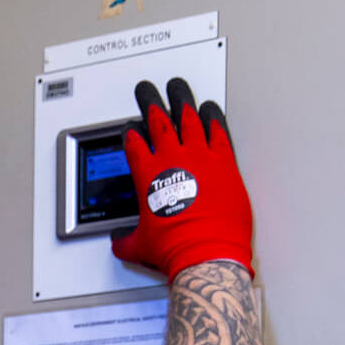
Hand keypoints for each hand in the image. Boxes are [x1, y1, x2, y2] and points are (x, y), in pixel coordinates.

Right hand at [110, 77, 253, 280]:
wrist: (206, 253)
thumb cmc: (174, 248)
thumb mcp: (138, 245)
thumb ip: (125, 238)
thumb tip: (119, 240)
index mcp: (147, 177)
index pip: (134, 145)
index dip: (131, 134)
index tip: (131, 128)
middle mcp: (173, 161)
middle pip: (160, 123)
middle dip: (153, 104)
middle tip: (149, 92)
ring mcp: (201, 159)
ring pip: (190, 121)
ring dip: (183, 104)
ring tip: (179, 91)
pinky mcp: (225, 164)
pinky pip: (219, 134)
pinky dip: (214, 120)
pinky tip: (211, 111)